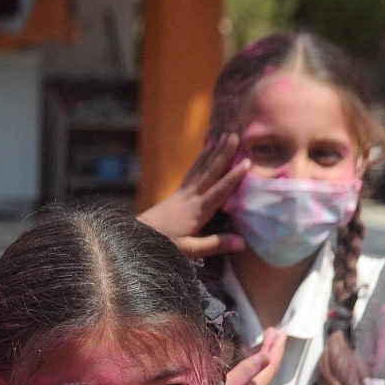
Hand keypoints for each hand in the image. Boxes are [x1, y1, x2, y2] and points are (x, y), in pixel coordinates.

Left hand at [138, 133, 250, 258]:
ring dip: (213, 151)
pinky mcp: (178, 192)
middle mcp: (191, 197)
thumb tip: (242, 242)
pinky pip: (192, 171)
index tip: (246, 162)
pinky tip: (206, 149)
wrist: (138, 237)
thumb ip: (215, 244)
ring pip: (201, 168)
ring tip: (222, 135)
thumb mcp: (189, 249)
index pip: (218, 191)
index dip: (233, 177)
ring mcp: (183, 193)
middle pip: (210, 173)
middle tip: (234, 135)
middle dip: (223, 154)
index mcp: (197, 211)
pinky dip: (201, 159)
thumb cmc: (164, 245)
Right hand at [229, 327, 286, 384]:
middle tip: (278, 331)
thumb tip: (267, 357)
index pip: (269, 368)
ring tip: (267, 339)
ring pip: (258, 374)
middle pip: (266, 370)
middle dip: (272, 349)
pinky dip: (252, 365)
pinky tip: (251, 359)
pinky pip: (248, 378)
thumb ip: (245, 372)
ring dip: (263, 355)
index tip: (281, 332)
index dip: (276, 350)